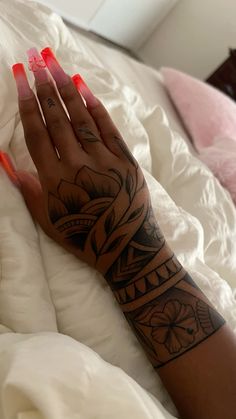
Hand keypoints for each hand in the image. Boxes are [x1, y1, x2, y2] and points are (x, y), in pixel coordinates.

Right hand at [13, 47, 163, 276]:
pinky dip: (96, 108)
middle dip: (45, 86)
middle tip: (37, 59)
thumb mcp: (47, 219)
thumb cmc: (82, 237)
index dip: (27, 101)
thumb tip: (5, 161)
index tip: (21, 76)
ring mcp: (104, 161)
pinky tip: (85, 89)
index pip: (37, 132)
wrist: (126, 247)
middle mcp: (77, 164)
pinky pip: (108, 129)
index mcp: (54, 178)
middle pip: (58, 118)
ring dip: (68, 89)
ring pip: (82, 118)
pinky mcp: (125, 161)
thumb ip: (27, 189)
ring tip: (56, 65)